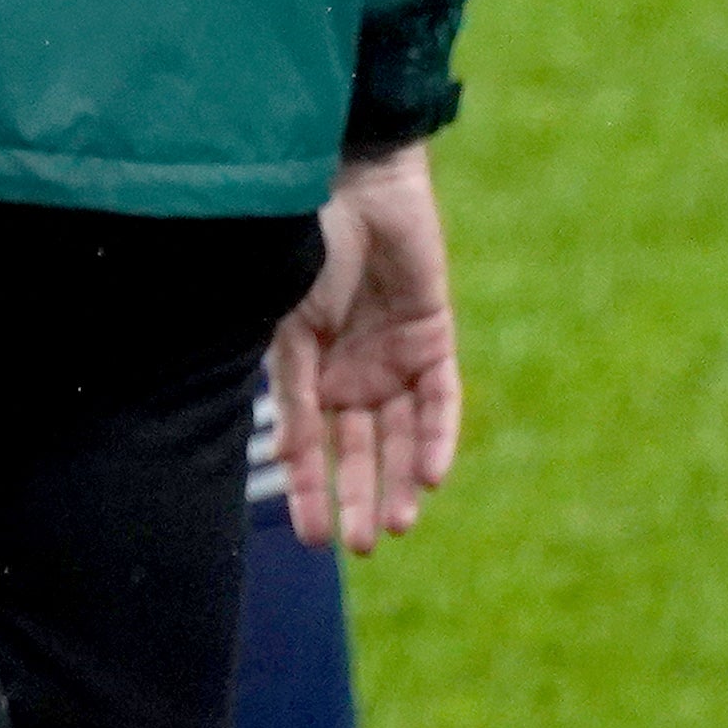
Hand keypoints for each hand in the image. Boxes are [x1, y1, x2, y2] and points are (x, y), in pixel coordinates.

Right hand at [280, 142, 462, 549]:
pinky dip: (437, 436)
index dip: (308, 491)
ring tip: (399, 525)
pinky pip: (441, 398)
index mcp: (306, 369)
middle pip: (361, 449)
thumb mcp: (287, 329)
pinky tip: (430, 475)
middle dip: (360, 499)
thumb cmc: (301, 245)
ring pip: (403, 434)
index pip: (310, 445)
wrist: (348, 180)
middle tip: (361, 547)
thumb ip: (296, 392)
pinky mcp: (432, 337)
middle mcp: (351, 370)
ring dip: (401, 480)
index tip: (310, 539)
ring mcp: (393, 356)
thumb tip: (292, 457)